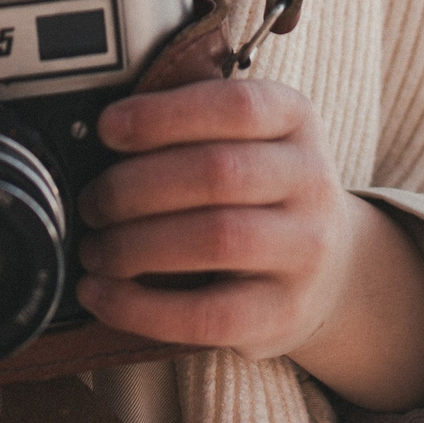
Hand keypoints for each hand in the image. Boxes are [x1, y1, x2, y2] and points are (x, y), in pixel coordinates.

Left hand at [74, 79, 423, 410]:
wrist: (331, 267)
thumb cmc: (260, 190)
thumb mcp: (250, 138)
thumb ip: (193, 124)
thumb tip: (102, 132)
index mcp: (295, 119)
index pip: (235, 107)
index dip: (164, 115)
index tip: (107, 128)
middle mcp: (310, 180)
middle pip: (217, 173)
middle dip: (134, 187)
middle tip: (92, 202)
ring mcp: (305, 249)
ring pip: (216, 238)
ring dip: (134, 245)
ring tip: (95, 249)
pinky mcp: (285, 312)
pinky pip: (208, 315)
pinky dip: (140, 307)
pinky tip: (101, 294)